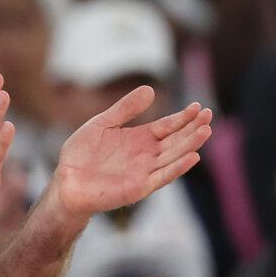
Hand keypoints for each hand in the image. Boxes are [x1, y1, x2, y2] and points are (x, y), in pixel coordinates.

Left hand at [48, 86, 211, 221]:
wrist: (66, 181)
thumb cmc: (81, 154)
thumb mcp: (102, 123)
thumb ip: (125, 108)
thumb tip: (150, 89)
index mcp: (140, 138)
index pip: (168, 126)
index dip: (183, 117)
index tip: (198, 106)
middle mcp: (147, 155)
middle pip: (176, 140)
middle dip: (193, 128)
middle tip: (209, 114)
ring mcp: (145, 171)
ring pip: (174, 156)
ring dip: (190, 145)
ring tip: (206, 130)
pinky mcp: (139, 187)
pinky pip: (162, 176)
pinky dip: (177, 168)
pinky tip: (192, 157)